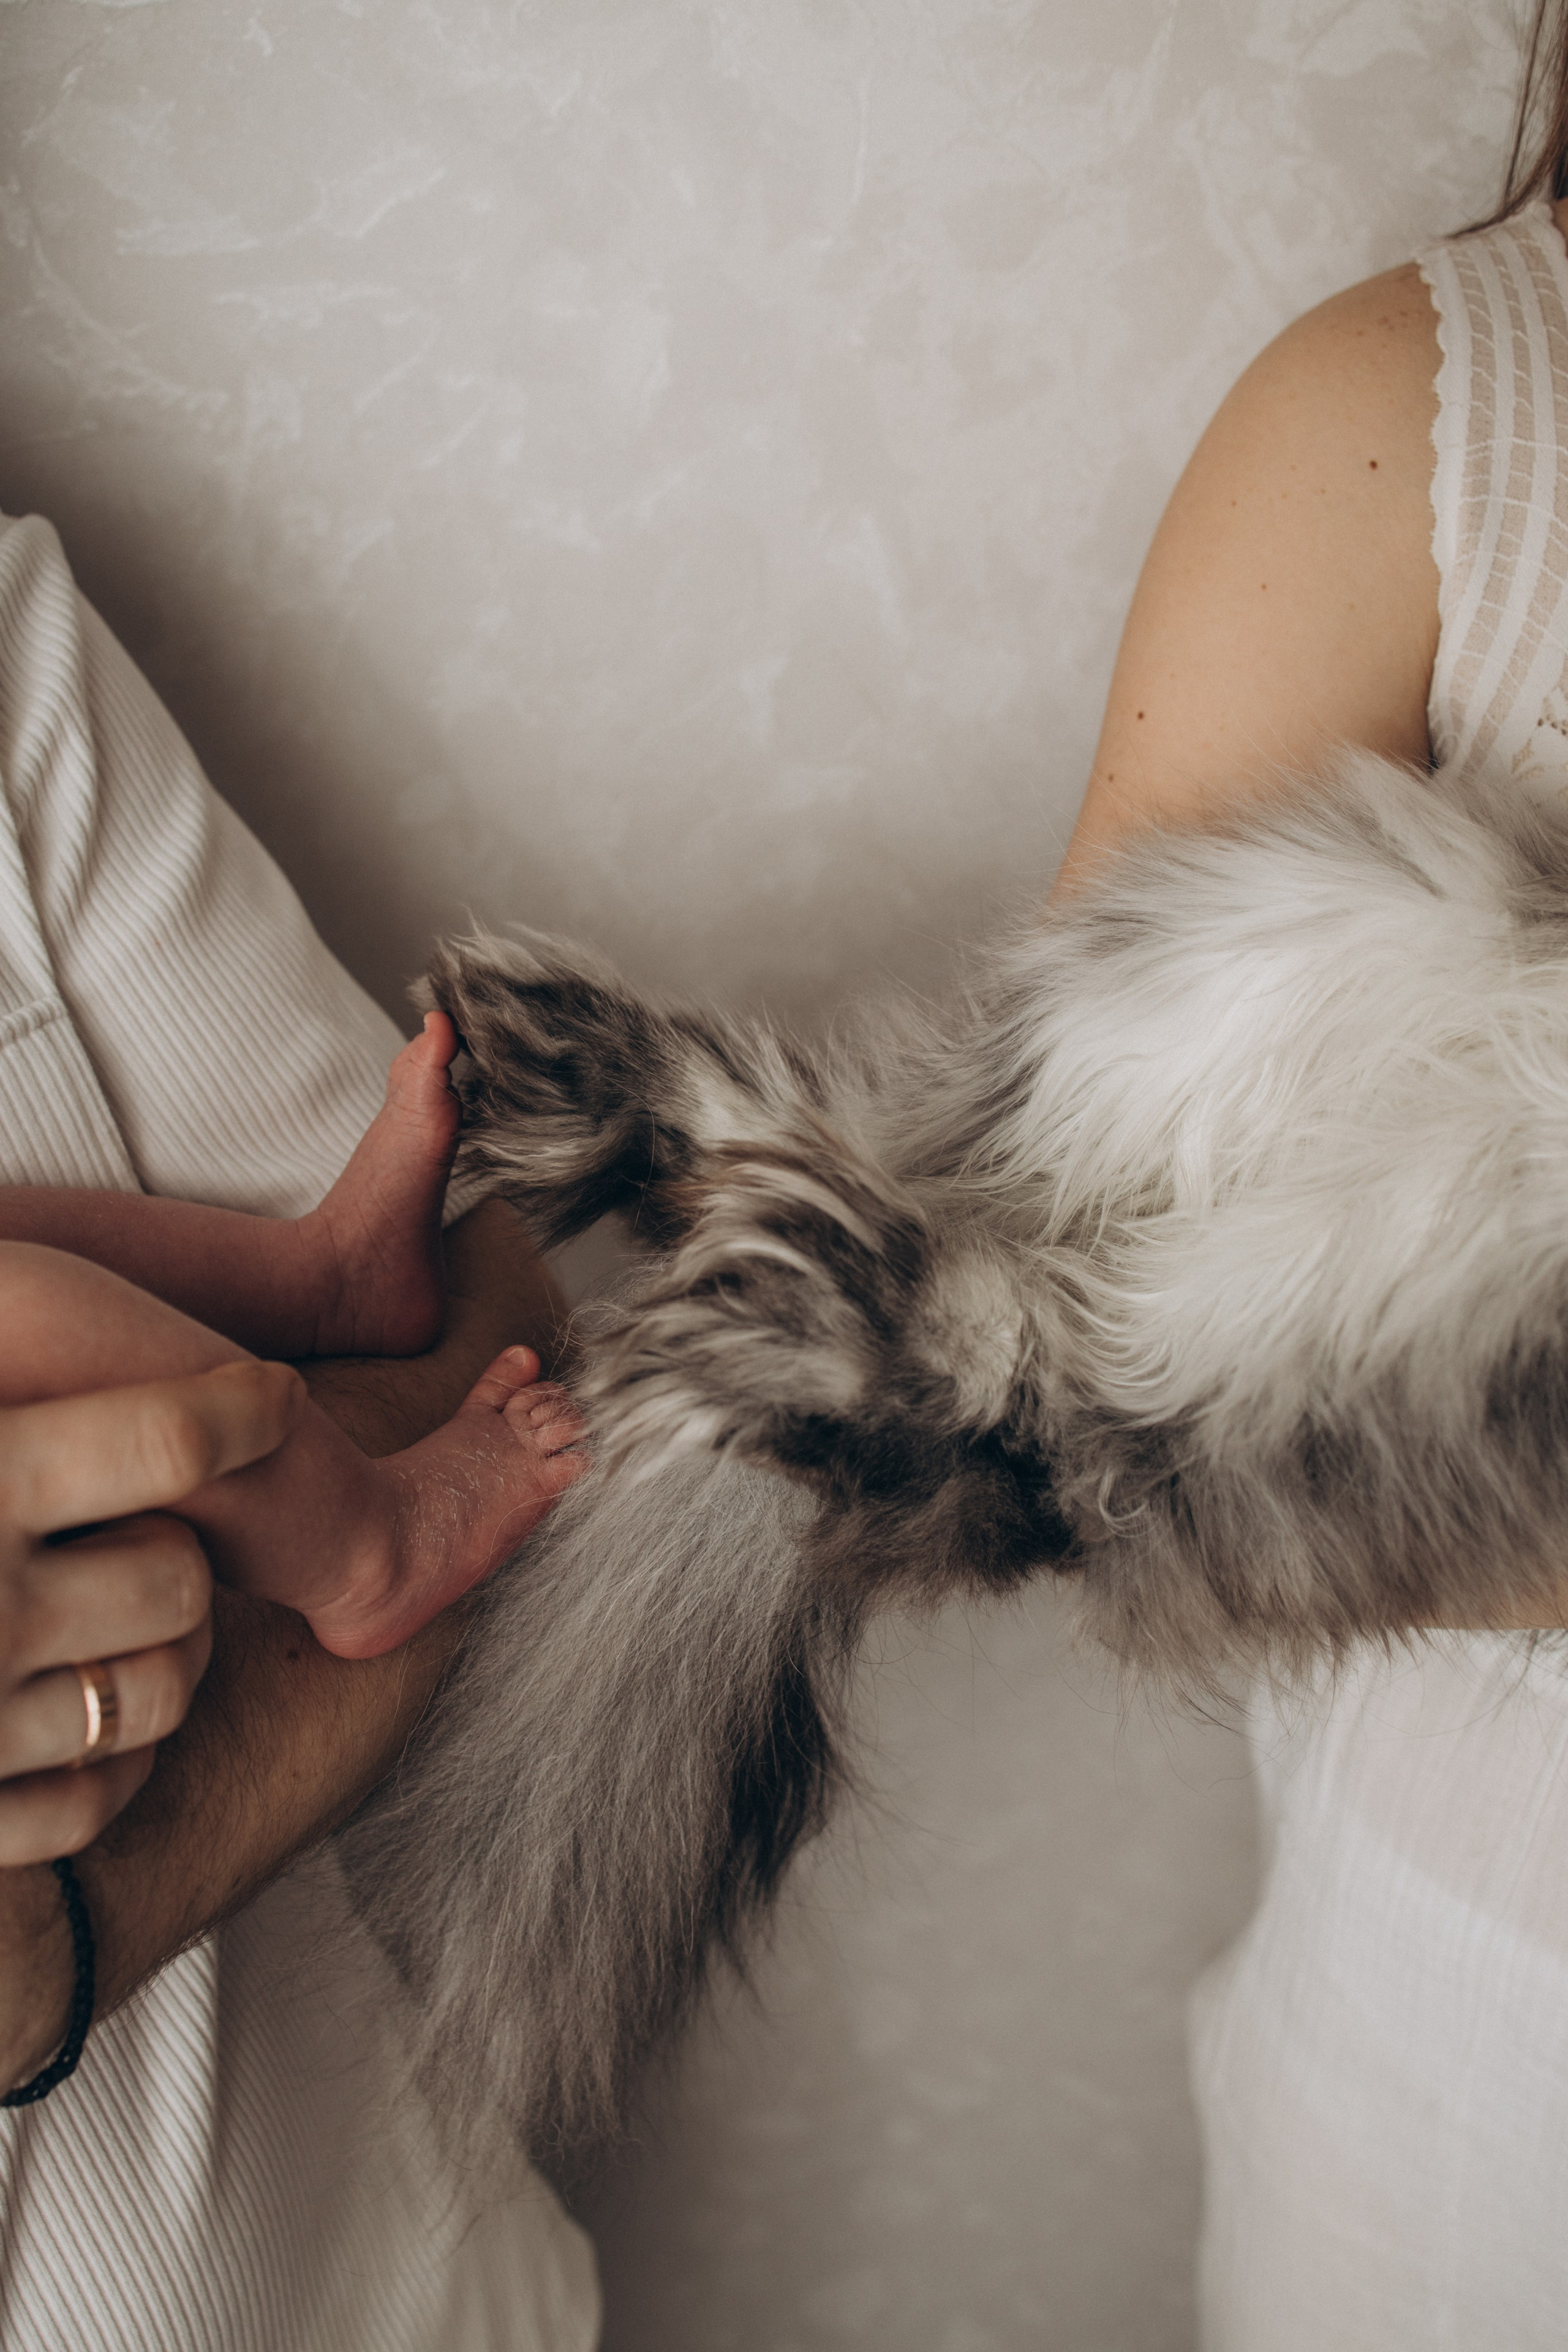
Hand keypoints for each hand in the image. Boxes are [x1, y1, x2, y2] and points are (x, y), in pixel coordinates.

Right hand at [0, 1360, 299, 1867]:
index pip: (166, 1445)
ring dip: (146, 1660)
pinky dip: (99, 1766)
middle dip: (170, 1561)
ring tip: (74, 1626)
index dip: (240, 1411)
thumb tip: (119, 1273)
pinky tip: (57, 1720)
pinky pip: (94, 1801)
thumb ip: (35, 1383)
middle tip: (111, 1542)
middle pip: (177, 1580)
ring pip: (159, 1691)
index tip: (272, 1398)